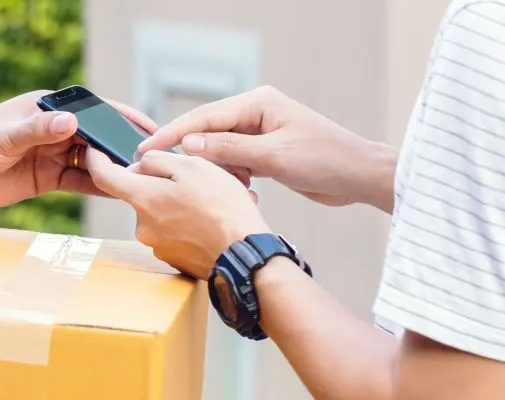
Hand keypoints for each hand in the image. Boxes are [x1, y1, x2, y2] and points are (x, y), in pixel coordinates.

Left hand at [0, 90, 156, 215]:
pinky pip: (79, 182)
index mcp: (46, 108)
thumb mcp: (4, 136)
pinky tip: (116, 193)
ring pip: (91, 161)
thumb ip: (38, 131)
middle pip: (96, 137)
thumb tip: (71, 123)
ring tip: (138, 180)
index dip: (120, 117)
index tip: (145, 128)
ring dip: (111, 169)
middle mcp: (53, 129)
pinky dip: (97, 187)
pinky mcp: (46, 178)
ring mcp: (51, 154)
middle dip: (121, 147)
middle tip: (149, 161)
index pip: (92, 109)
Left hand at [86, 148, 268, 278]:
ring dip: (179, 203)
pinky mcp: (172, 258)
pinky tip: (211, 220)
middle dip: (160, 183)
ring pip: (160, 212)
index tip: (96, 150)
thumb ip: (158, 161)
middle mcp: (142, 226)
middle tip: (195, 179)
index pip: (104, 177)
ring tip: (212, 202)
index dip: (97, 160)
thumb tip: (140, 165)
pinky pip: (174, 231)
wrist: (244, 254)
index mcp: (143, 199)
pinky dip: (188, 222)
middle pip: (140, 194)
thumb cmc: (223, 208)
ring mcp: (156, 245)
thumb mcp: (193, 167)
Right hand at [139, 86, 396, 212]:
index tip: (146, 148)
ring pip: (220, 151)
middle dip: (193, 156)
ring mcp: (260, 133)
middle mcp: (256, 113)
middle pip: (208, 132)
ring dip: (218, 172)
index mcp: (257, 103)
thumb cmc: (325, 159)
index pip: (204, 117)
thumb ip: (230, 149)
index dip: (173, 133)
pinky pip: (235, 163)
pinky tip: (242, 191)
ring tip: (221, 188)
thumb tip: (190, 144)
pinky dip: (232, 178)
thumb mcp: (273, 156)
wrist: (357, 176)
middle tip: (169, 175)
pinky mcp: (265, 152)